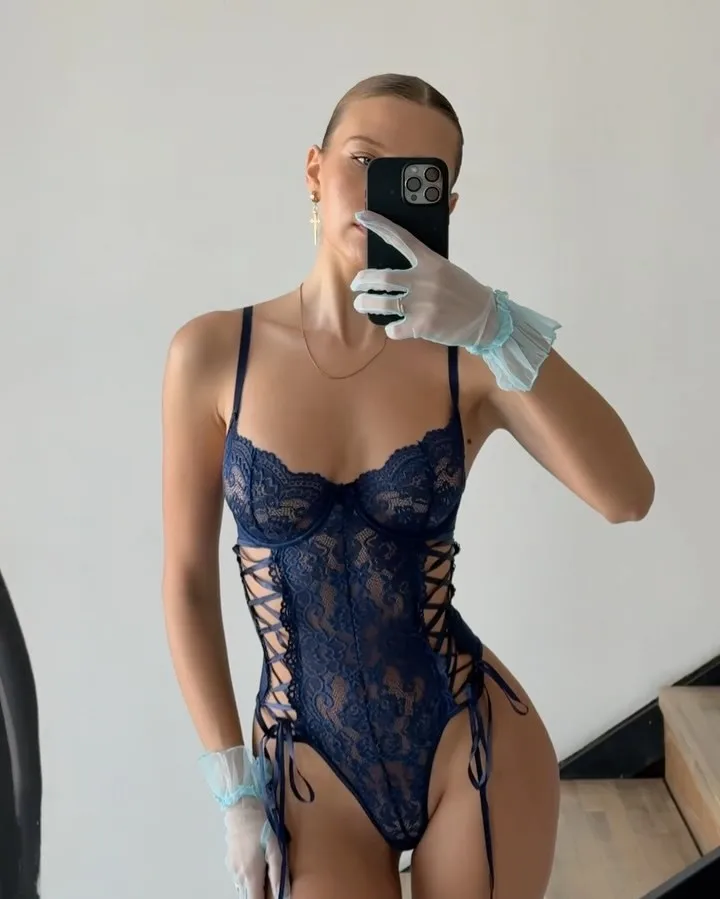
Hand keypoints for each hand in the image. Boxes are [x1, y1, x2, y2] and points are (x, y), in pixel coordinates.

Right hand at [224, 797, 284, 898]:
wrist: (242, 809)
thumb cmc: (260, 827)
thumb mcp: (274, 847)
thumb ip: (278, 872)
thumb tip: (284, 892)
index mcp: (250, 874)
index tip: (272, 897)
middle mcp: (238, 875)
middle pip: (247, 895)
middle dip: (258, 893)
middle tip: (268, 881)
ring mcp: (231, 868)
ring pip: (242, 886)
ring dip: (252, 885)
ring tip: (263, 869)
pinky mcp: (229, 861)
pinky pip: (238, 876)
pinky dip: (246, 876)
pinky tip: (254, 862)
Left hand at [351, 210, 559, 390]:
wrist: (485, 318)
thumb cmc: (463, 293)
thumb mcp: (446, 270)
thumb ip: (423, 266)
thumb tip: (395, 268)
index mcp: (430, 261)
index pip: (400, 238)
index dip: (379, 226)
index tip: (361, 217)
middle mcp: (424, 280)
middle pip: (380, 277)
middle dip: (361, 281)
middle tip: (357, 284)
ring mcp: (422, 303)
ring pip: (381, 303)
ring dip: (365, 304)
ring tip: (362, 304)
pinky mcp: (422, 325)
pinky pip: (394, 328)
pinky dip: (390, 328)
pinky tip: (394, 326)